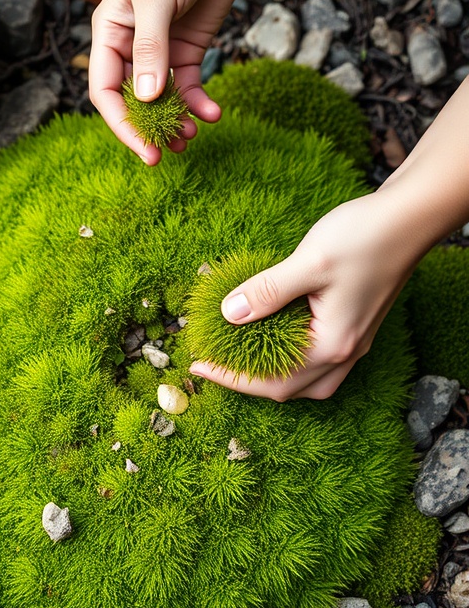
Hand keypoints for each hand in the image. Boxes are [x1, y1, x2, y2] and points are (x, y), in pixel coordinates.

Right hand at [89, 0, 247, 164]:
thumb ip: (151, 49)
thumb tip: (148, 98)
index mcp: (109, 33)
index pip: (106, 91)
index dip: (123, 124)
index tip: (144, 149)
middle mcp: (131, 47)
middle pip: (134, 102)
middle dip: (151, 129)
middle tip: (170, 153)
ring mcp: (161, 50)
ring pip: (162, 101)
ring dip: (176, 122)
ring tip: (192, 137)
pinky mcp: (189, 50)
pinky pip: (189, 87)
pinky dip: (199, 104)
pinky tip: (213, 114)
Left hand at [189, 189, 419, 399]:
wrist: (411, 218)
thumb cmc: (364, 236)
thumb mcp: (308, 262)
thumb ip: (267, 291)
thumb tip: (227, 314)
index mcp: (333, 345)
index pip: (271, 380)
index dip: (230, 377)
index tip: (196, 367)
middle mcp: (346, 352)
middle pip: (290, 389)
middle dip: (248, 382)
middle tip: (213, 363)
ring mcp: (355, 341)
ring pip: (309, 381)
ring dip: (273, 377)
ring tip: (240, 359)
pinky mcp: (357, 325)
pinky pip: (319, 359)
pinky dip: (292, 359)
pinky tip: (273, 338)